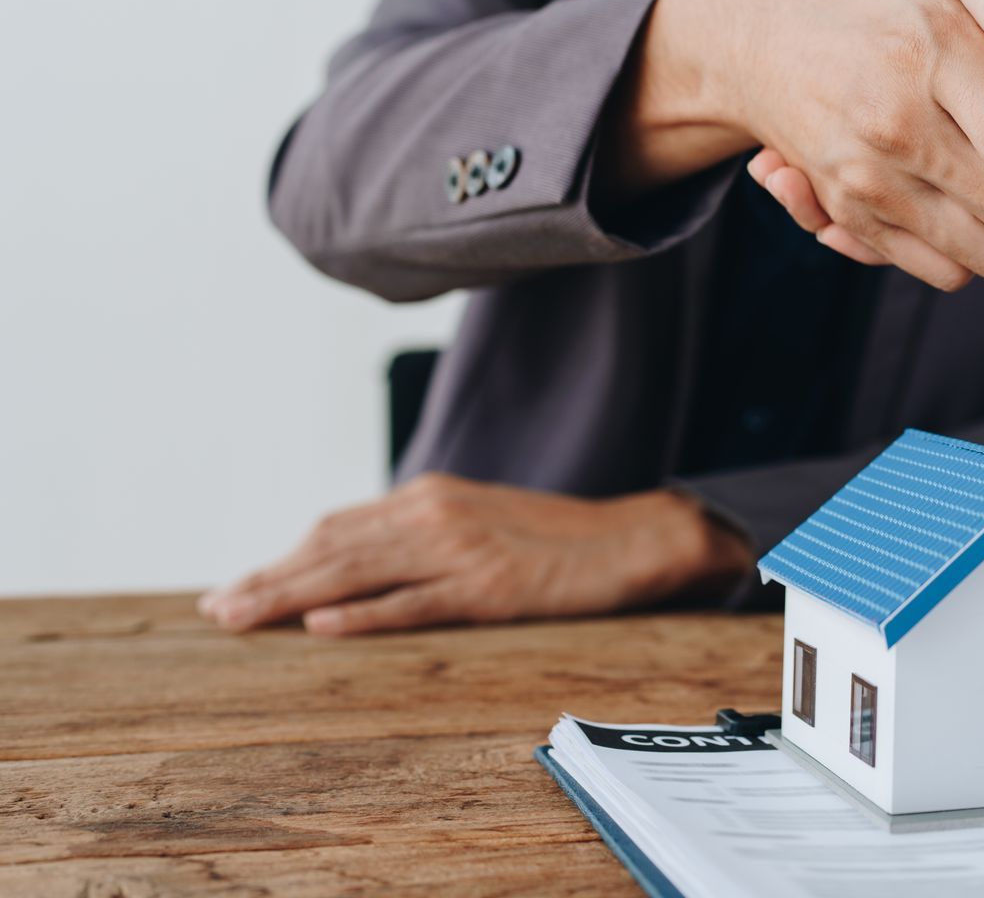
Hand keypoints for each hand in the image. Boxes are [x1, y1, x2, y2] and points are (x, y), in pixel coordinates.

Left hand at [197, 475, 752, 635]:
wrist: (631, 539)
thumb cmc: (557, 538)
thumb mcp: (481, 520)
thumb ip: (424, 533)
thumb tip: (364, 560)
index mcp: (432, 495)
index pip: (338, 526)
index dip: (283, 556)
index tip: (239, 585)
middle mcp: (437, 514)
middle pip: (333, 546)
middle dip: (269, 578)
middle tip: (216, 609)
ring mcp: (462, 549)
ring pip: (358, 571)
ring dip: (292, 596)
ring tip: (242, 618)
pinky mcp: (489, 586)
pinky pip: (414, 602)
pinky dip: (364, 614)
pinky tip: (323, 625)